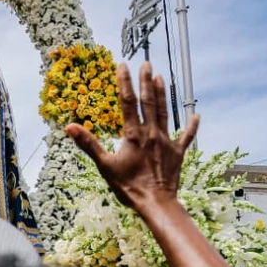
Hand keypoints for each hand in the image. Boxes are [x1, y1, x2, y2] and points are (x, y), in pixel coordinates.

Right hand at [65, 61, 199, 212]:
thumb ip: (88, 144)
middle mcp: (151, 133)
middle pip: (149, 102)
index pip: (127, 102)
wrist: (156, 202)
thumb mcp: (104, 166)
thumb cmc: (129, 187)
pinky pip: (186, 137)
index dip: (125, 82)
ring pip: (166, 113)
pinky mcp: (178, 154)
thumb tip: (70, 127)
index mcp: (133, 134)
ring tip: (161, 78)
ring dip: (163, 95)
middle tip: (147, 64)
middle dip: (146, 81)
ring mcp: (166, 142)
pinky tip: (196, 116)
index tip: (124, 65)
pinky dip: (191, 126)